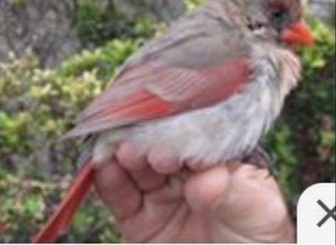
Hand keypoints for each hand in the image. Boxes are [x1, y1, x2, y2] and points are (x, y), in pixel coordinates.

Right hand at [94, 142, 293, 243]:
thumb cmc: (258, 244)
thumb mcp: (261, 214)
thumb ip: (237, 192)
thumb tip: (208, 176)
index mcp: (215, 159)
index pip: (193, 132)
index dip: (181, 131)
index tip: (175, 141)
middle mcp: (184, 171)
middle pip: (157, 142)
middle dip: (148, 140)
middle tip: (149, 150)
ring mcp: (159, 194)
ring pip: (133, 162)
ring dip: (124, 152)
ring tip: (126, 154)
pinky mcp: (137, 220)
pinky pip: (117, 194)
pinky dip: (107, 178)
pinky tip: (105, 168)